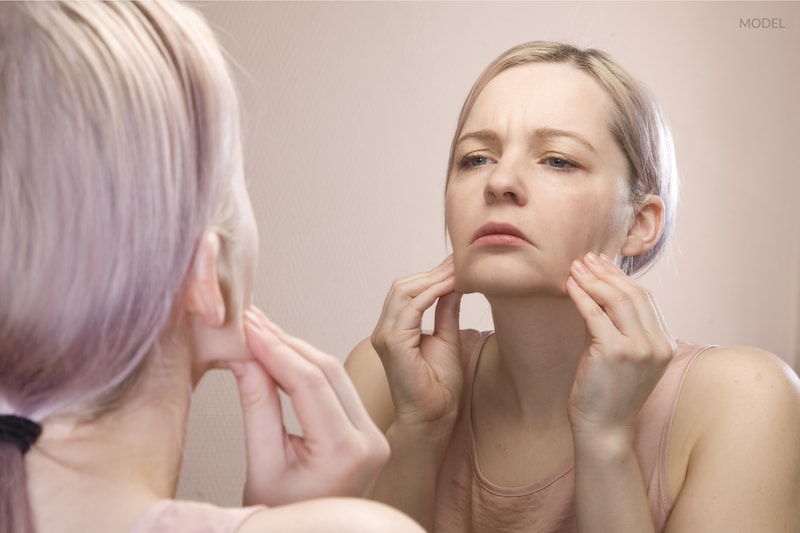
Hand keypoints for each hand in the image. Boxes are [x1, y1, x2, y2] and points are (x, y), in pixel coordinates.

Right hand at [231, 307, 389, 505]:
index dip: (275, 349)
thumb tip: (244, 355)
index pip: (309, 382)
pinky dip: (308, 368)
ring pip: (334, 374)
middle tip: (252, 321)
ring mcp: (374, 435)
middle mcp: (370, 440)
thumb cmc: (284, 517)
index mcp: (345, 452)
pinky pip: (338, 388)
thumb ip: (256, 405)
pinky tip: (282, 354)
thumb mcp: (261, 464)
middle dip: (285, 342)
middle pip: (327, 371)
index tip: (248, 327)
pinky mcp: (368, 432)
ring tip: (261, 332)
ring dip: (296, 351)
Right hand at [371, 256, 462, 428]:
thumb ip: (445, 312)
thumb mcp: (447, 339)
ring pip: (403, 292)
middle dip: (432, 272)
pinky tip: (450, 286)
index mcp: (394, 330)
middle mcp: (385, 330)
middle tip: (460, 261)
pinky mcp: (392, 344)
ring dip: (432, 278)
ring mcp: (385, 336)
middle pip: (403, 286)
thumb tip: (454, 285)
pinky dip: (431, 293)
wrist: (432, 419)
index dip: (432, 275)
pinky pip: (410, 308)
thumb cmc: (438, 389)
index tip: (457, 263)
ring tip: (458, 271)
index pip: (408, 292)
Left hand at [565, 253, 674, 437]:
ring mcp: (639, 348)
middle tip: (586, 258)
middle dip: (607, 272)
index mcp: (664, 344)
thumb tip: (595, 289)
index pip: (644, 299)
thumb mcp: (620, 355)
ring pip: (616, 299)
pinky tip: (569, 286)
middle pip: (633, 294)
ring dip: (593, 279)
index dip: (621, 278)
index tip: (602, 264)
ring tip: (576, 267)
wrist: (604, 429)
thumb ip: (615, 325)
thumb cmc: (607, 393)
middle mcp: (657, 344)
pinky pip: (595, 314)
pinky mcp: (615, 352)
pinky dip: (581, 296)